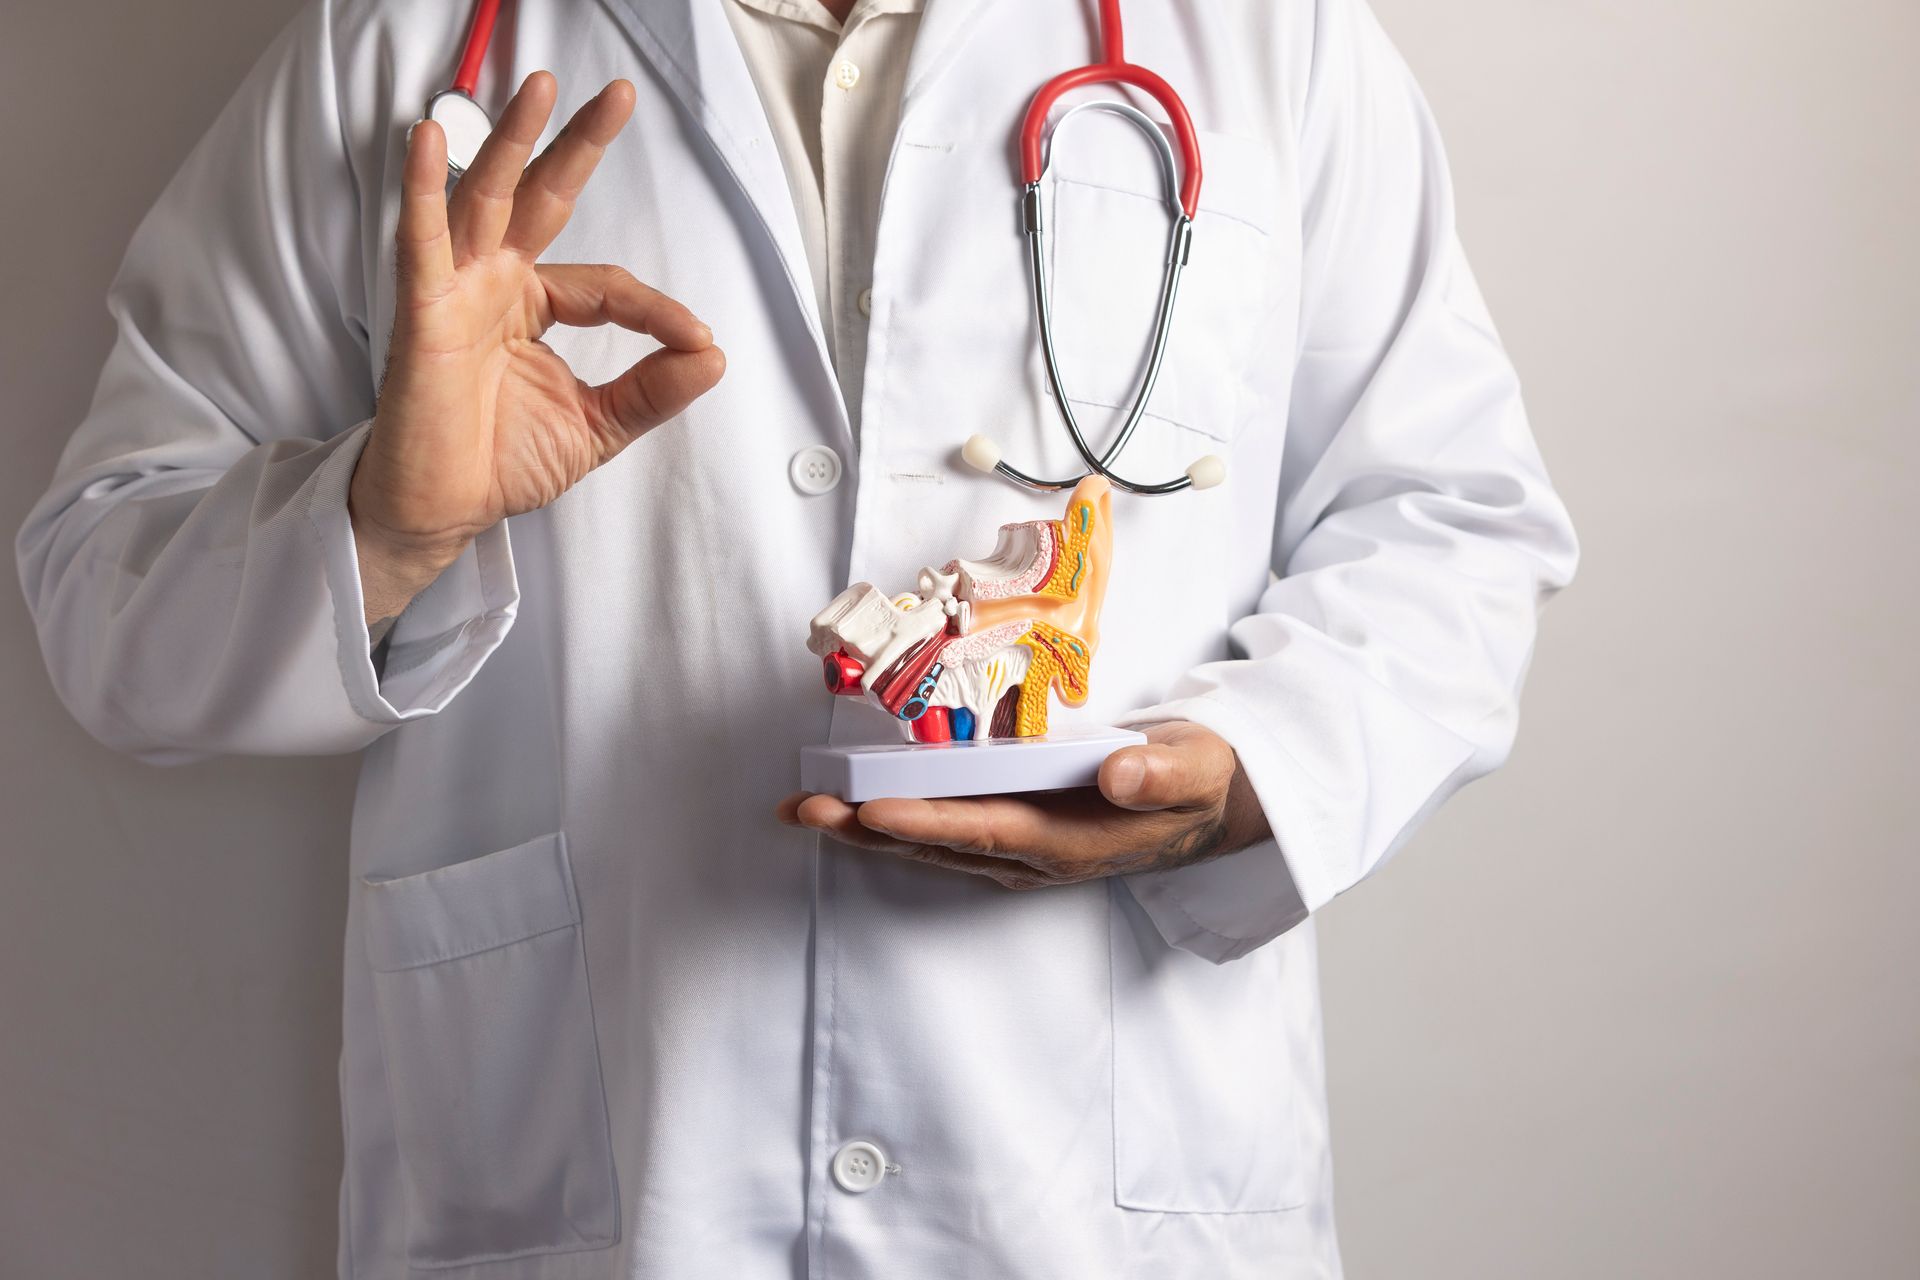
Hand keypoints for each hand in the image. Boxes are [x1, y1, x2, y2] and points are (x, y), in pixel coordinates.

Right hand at [350, 72, 725, 623]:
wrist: (444, 511)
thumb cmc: (501, 463)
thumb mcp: (599, 426)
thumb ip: (653, 391)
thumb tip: (713, 356)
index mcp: (533, 306)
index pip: (607, 285)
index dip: (654, 309)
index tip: (693, 341)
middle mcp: (494, 285)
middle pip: (541, 198)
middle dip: (576, 144)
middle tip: (615, 94)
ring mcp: (456, 292)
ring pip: (487, 199)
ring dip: (512, 141)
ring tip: (540, 88)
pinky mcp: (422, 314)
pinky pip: (421, 242)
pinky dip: (422, 191)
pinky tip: (425, 141)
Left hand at [776, 722, 1271, 889]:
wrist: (1213, 807)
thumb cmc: (1200, 779)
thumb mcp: (1196, 769)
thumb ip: (1162, 774)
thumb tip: (1121, 775)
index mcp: (1076, 841)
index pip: (989, 831)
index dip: (930, 824)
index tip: (875, 812)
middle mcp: (1039, 855)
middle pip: (944, 845)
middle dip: (871, 830)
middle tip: (807, 811)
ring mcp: (1025, 851)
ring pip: (936, 844)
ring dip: (869, 830)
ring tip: (807, 811)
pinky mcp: (1019, 835)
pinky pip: (947, 833)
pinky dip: (898, 823)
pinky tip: (857, 811)